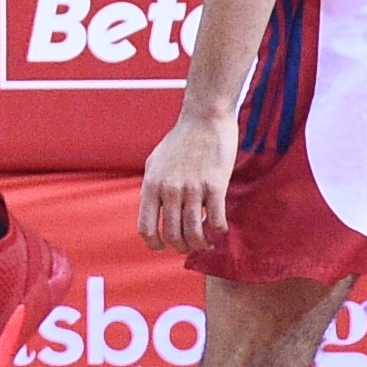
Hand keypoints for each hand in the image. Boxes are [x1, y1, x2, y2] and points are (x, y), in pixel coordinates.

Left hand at [139, 106, 236, 253]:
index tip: (164, 248)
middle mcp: (169, 189)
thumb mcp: (155, 163)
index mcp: (152, 185)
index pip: (146, 229)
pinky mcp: (215, 185)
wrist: (204, 118)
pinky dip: (219, 231)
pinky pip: (216, 220)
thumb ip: (152, 188)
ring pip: (195, 233)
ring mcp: (192, 188)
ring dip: (201, 244)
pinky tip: (220, 228)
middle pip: (173, 236)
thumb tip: (151, 214)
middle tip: (191, 245)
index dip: (154, 245)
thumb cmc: (180, 140)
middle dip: (182, 247)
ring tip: (207, 243)